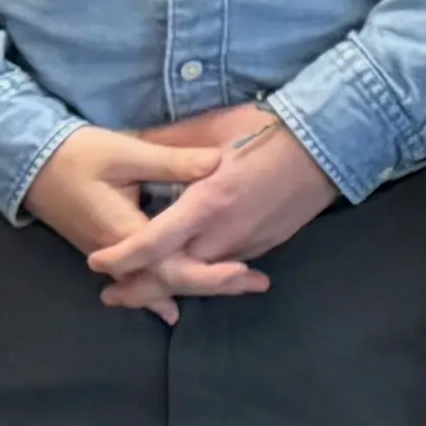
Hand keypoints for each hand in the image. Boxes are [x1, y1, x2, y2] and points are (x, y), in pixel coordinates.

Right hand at [21, 123, 238, 301]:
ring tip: (239, 287)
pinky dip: (166, 286)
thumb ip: (172, 162)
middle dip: (214, 284)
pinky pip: (142, 278)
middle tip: (257, 283)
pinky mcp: (108, 254)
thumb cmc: (77, 155)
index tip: (244, 271)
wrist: (30, 164)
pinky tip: (179, 304)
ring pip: (156, 285)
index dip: (210, 272)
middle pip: (171, 282)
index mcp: (125, 232)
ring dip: (195, 286)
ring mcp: (111, 259)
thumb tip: (218, 164)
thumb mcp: (126, 152)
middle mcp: (118, 256)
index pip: (173, 265)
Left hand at [76, 103, 338, 319]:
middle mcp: (225, 234)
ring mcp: (247, 244)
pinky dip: (202, 277)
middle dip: (139, 290)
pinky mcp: (265, 246)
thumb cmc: (270, 131)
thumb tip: (133, 141)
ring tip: (142, 292)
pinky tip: (190, 274)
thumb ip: (172, 145)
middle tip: (111, 296)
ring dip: (169, 287)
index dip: (121, 257)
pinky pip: (225, 268)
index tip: (96, 261)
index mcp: (206, 204)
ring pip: (200, 278)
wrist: (329, 145)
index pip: (152, 244)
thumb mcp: (214, 129)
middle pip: (172, 276)